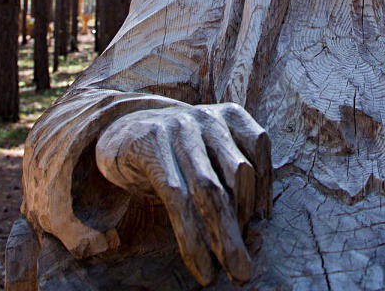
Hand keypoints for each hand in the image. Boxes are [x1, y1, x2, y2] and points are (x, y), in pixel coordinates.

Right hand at [95, 103, 271, 285]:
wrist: (122, 131)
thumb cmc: (177, 151)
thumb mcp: (209, 151)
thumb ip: (232, 176)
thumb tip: (255, 229)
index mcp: (230, 114)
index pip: (258, 148)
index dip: (263, 188)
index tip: (262, 224)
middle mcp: (206, 118)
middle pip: (237, 173)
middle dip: (244, 222)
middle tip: (248, 265)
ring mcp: (178, 129)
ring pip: (209, 189)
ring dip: (224, 235)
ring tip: (232, 269)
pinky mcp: (150, 146)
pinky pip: (177, 198)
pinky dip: (192, 238)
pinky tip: (200, 265)